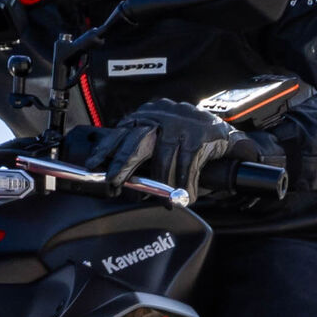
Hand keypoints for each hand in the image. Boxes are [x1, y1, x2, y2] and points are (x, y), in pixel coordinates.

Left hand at [65, 100, 237, 200]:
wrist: (224, 133)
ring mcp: (181, 124)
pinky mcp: (199, 136)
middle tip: (113, 184)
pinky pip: (186, 165)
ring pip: (162, 159)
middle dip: (122, 166)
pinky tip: (185, 195)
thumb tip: (117, 175)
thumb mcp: (160, 139)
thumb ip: (140, 151)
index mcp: (148, 116)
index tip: (92, 167)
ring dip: (161, 183)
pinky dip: (185, 184)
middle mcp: (162, 116)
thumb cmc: (187, 139)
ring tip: (162, 200)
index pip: (121, 132)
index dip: (105, 150)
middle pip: (136, 143)